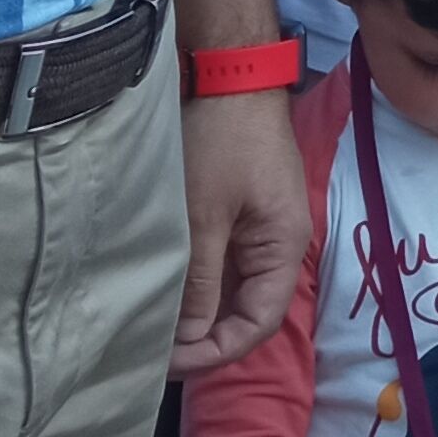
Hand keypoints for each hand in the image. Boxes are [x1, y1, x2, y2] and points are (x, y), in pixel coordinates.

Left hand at [171, 85, 308, 376]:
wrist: (231, 73)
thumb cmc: (221, 143)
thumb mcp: (203, 217)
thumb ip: (201, 282)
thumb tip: (189, 341)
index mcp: (284, 248)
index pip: (258, 324)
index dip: (216, 352)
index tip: (168, 363)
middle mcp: (281, 244)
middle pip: (249, 311)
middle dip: (204, 338)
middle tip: (153, 351)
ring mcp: (263, 227)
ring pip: (235, 289)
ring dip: (200, 311)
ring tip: (156, 325)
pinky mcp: (245, 211)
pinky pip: (227, 263)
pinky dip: (200, 282)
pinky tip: (168, 287)